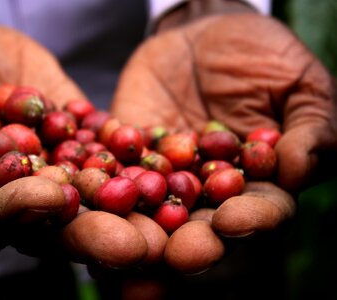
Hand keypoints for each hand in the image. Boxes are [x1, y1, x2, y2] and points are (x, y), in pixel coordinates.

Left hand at [110, 0, 336, 273]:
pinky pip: (111, 171)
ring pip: (152, 210)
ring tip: (128, 242)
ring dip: (140, 229)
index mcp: (256, 183)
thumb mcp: (298, 84)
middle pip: (201, 226)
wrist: (203, 34)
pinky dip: (100, 184)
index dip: (250, 219)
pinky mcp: (127, 156)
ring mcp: (163, 177)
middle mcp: (207, 191)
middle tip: (177, 256)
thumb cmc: (261, 56)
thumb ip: (312, 127)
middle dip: (189, 243)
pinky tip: (90, 197)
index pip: (260, 210)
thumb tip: (302, 169)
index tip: (232, 222)